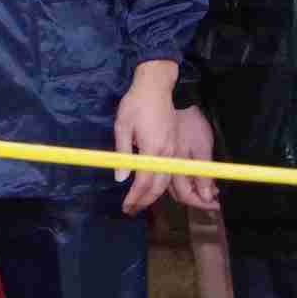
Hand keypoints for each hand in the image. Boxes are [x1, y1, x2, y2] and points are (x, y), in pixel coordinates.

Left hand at [114, 60, 178, 214]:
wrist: (156, 87)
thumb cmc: (136, 104)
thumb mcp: (122, 126)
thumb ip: (122, 153)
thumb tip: (120, 177)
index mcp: (152, 149)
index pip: (143, 182)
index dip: (135, 197)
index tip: (125, 207)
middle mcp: (166, 154)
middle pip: (158, 187)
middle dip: (144, 201)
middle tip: (130, 210)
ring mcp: (174, 151)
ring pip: (167, 182)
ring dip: (153, 196)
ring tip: (139, 203)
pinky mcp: (176, 147)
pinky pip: (170, 173)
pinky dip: (161, 185)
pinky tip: (151, 187)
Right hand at [169, 106, 219, 210]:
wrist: (176, 101)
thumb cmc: (191, 123)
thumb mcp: (202, 148)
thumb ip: (203, 174)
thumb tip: (207, 196)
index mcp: (175, 167)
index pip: (186, 196)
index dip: (202, 203)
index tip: (216, 205)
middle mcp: (167, 168)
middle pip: (179, 194)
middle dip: (198, 200)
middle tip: (215, 200)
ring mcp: (164, 161)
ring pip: (176, 187)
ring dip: (193, 191)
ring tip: (211, 190)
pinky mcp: (165, 154)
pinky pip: (175, 175)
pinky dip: (188, 180)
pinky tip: (199, 177)